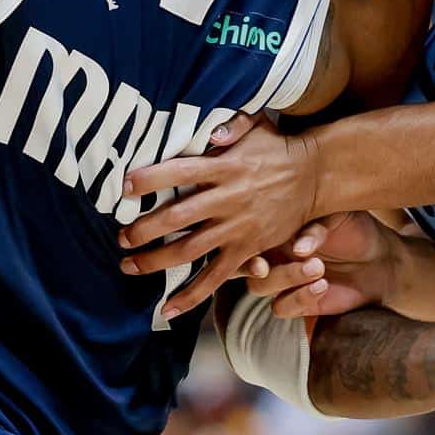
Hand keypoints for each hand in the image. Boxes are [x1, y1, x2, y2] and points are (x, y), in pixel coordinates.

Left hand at [117, 112, 320, 318]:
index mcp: (225, 167)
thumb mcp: (255, 125)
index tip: (125, 186)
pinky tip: (166, 309)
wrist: (315, 177)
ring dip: (156, 261)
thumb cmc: (276, 148)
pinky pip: (216, 277)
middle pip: (178, 217)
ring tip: (128, 265)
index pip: (181, 172)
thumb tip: (210, 133)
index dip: (151, 180)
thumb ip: (231, 125)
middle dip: (144, 228)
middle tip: (120, 236)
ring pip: (190, 250)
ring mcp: (238, 228)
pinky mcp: (248, 250)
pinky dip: (191, 295)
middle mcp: (228, 199)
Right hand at [242, 212, 396, 318]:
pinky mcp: (298, 303)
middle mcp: (272, 254)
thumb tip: (298, 247)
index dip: (240, 242)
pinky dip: (298, 298)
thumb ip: (315, 226)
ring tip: (317, 268)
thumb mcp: (337, 216)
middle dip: (246, 267)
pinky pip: (281, 307)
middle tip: (265, 267)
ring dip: (285, 278)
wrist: (380, 259)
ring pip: (259, 286)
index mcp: (274, 228)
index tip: (259, 246)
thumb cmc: (353, 229)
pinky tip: (322, 285)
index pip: (242, 234)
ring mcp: (282, 280)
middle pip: (237, 265)